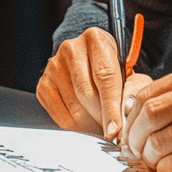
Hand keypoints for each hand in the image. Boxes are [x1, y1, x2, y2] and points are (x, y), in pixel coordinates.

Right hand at [36, 28, 152, 140]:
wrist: (87, 56)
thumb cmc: (110, 64)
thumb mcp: (124, 68)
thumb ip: (128, 88)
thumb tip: (126, 117)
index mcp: (96, 39)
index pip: (105, 77)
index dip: (111, 107)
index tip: (115, 129)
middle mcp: (71, 49)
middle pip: (85, 92)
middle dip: (100, 118)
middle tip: (111, 132)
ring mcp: (54, 66)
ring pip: (72, 106)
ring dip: (88, 124)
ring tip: (100, 129)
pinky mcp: (43, 83)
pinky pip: (58, 114)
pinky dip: (73, 125)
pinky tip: (84, 125)